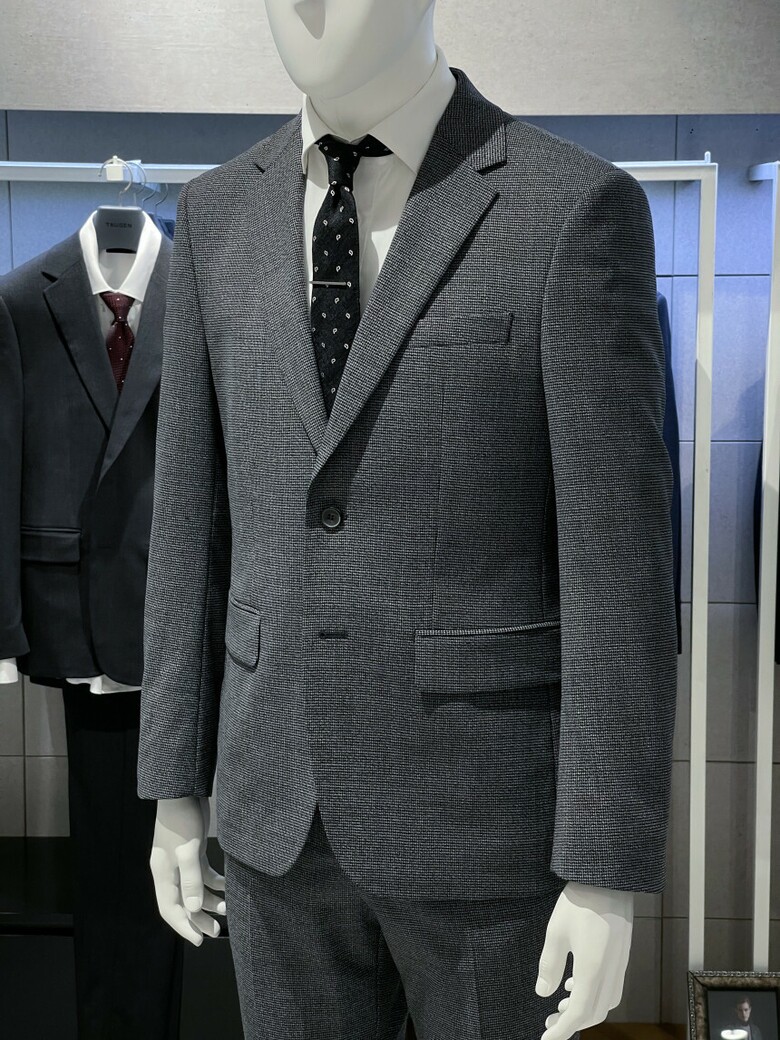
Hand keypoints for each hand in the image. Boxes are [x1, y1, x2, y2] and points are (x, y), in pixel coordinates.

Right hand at [149, 795, 226, 945]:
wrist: (183, 790)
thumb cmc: (182, 818)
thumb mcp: (187, 849)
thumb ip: (191, 879)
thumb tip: (193, 908)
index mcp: (163, 873)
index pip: (170, 909)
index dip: (184, 926)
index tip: (199, 940)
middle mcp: (170, 870)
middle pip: (183, 902)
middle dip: (198, 918)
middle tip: (216, 931)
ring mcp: (182, 861)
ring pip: (194, 890)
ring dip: (209, 901)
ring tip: (226, 909)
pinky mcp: (193, 850)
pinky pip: (202, 874)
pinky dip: (214, 883)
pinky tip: (228, 886)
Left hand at [535, 881, 633, 1039]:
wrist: (608, 879)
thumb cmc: (580, 902)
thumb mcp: (556, 932)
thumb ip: (550, 966)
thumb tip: (543, 993)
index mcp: (592, 971)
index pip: (578, 1014)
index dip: (562, 1031)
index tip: (546, 1038)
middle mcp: (610, 973)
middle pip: (594, 1014)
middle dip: (571, 1024)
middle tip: (549, 1024)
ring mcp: (620, 965)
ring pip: (606, 1003)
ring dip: (585, 1011)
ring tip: (561, 1006)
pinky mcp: (622, 956)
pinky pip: (611, 988)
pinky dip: (595, 996)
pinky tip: (577, 983)